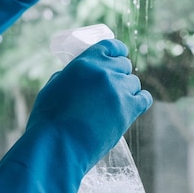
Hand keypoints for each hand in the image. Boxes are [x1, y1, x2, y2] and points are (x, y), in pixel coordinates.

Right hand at [28, 39, 152, 168]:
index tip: (118, 55)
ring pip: (134, 83)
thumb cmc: (48, 121)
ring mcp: (118, 91)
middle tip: (113, 86)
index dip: (117, 51)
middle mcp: (104, 72)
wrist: (57, 146)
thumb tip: (74, 77)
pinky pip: (144, 99)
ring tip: (117, 102)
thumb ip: (67, 77)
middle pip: (124, 65)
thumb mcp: (52, 88)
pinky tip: (133, 106)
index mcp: (84, 63)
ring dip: (127, 89)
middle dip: (120, 73)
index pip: (110, 46)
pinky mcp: (128, 110)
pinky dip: (140, 101)